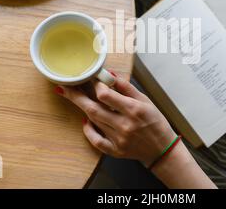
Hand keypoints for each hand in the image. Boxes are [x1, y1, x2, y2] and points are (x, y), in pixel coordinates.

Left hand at [56, 75, 215, 188]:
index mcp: (133, 110)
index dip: (96, 86)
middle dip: (76, 96)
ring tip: (72, 96)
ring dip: (82, 108)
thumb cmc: (155, 122)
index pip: (106, 96)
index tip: (93, 80)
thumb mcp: (145, 100)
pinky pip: (95, 140)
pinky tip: (85, 120)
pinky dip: (88, 130)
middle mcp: (124, 125)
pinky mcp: (114, 150)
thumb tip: (109, 74)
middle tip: (64, 87)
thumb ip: (126, 88)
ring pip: (93, 121)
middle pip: (93, 108)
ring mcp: (118, 139)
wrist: (162, 149)